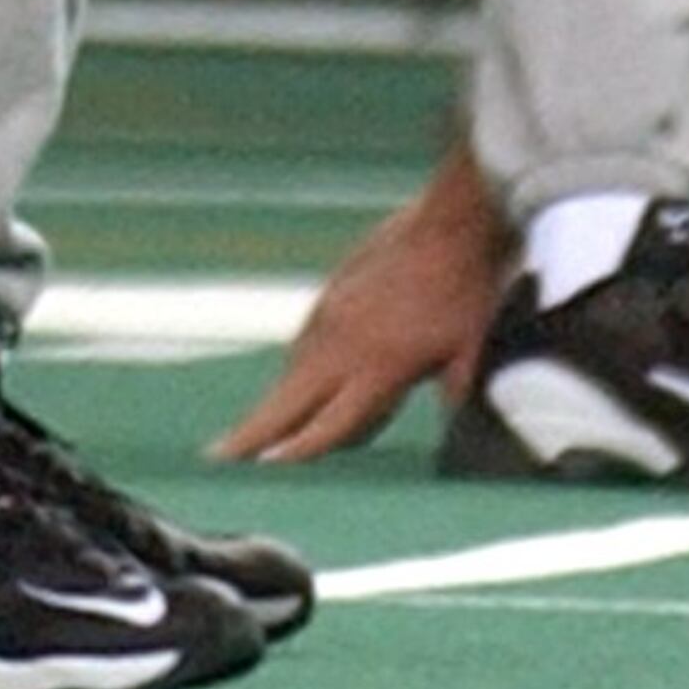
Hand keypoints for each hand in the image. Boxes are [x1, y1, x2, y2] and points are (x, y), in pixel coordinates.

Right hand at [212, 177, 510, 462]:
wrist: (452, 219)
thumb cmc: (467, 287)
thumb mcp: (470, 348)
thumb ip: (453, 389)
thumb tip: (456, 417)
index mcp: (377, 368)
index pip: (328, 424)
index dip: (297, 451)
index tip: (267, 469)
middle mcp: (344, 344)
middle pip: (287, 401)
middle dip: (251, 434)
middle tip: (218, 457)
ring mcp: (334, 313)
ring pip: (294, 367)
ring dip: (277, 399)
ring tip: (255, 430)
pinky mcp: (334, 289)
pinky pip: (306, 337)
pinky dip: (297, 363)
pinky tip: (300, 374)